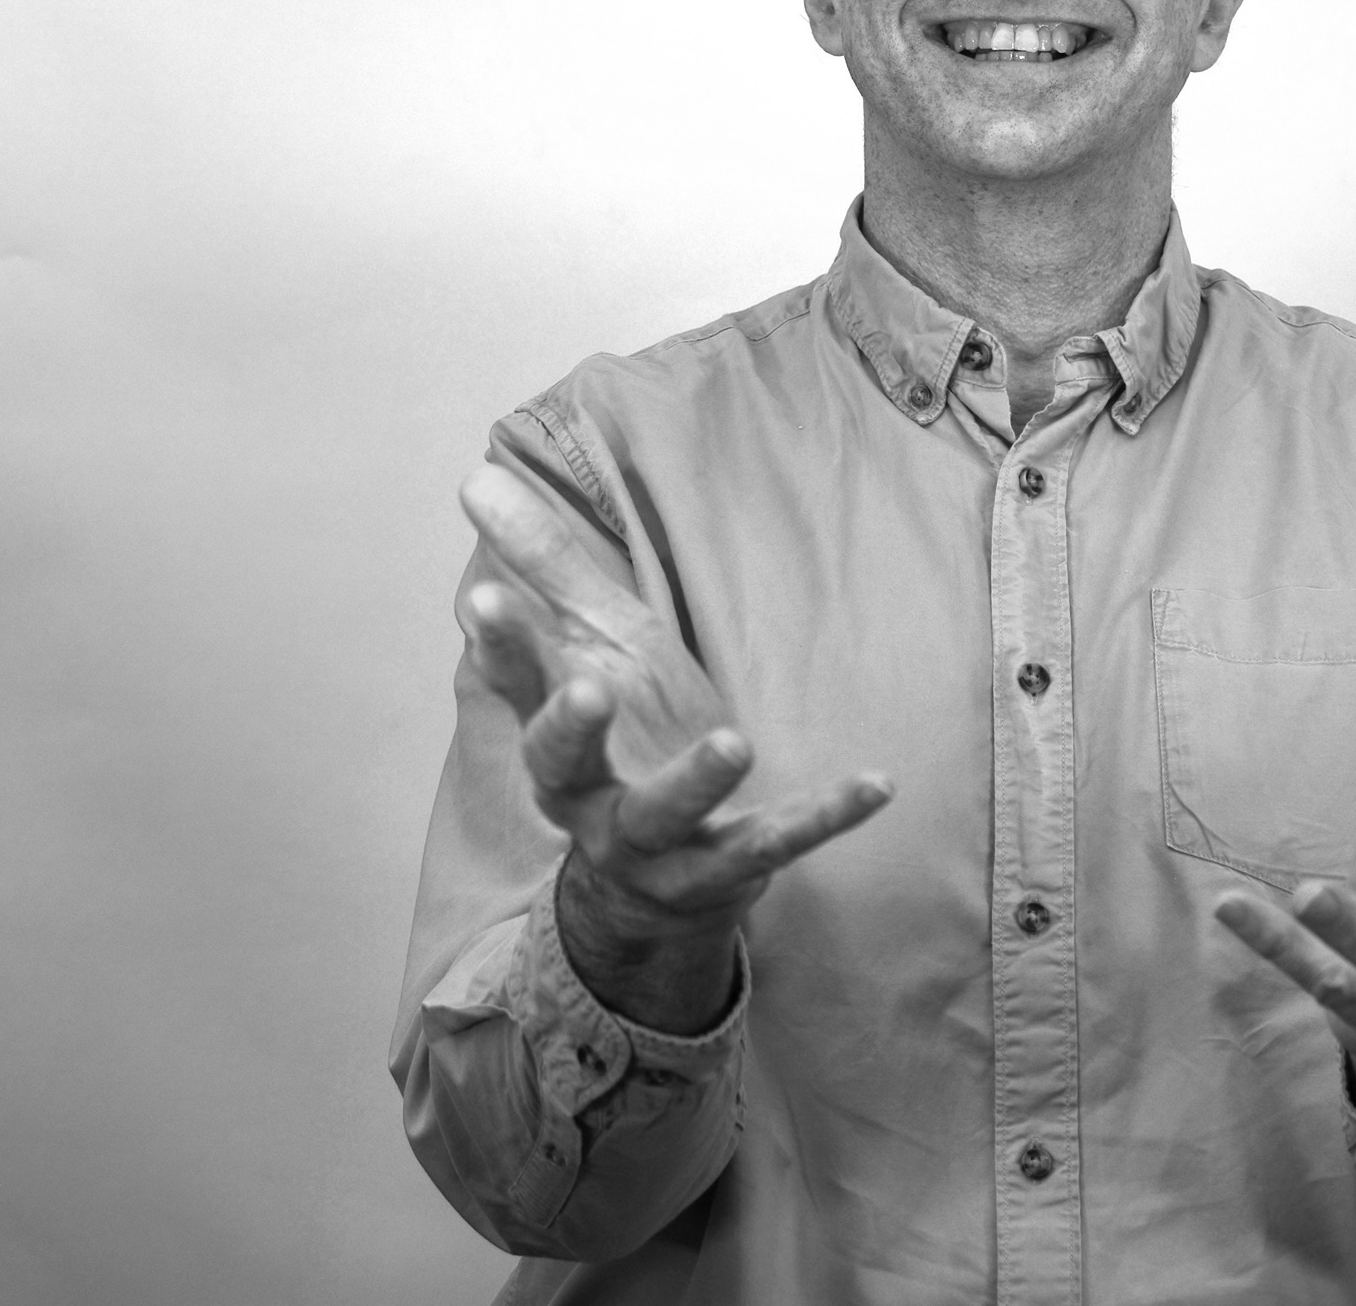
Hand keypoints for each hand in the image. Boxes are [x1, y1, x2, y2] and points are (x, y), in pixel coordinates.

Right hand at [457, 463, 893, 1029]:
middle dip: (572, 730)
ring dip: (696, 781)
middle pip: (563, 766)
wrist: (656, 880)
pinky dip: (826, 815)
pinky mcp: (727, 868)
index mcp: (555, 734)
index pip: (519, 685)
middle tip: (591, 688)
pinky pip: (776, 843)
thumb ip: (545, 568)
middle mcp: (588, 795)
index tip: (485, 596)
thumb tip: (477, 474)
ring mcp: (657, 842)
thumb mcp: (590, 645)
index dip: (504, 644)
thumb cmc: (624, 732)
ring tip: (735, 743)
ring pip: (664, 817)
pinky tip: (878, 783)